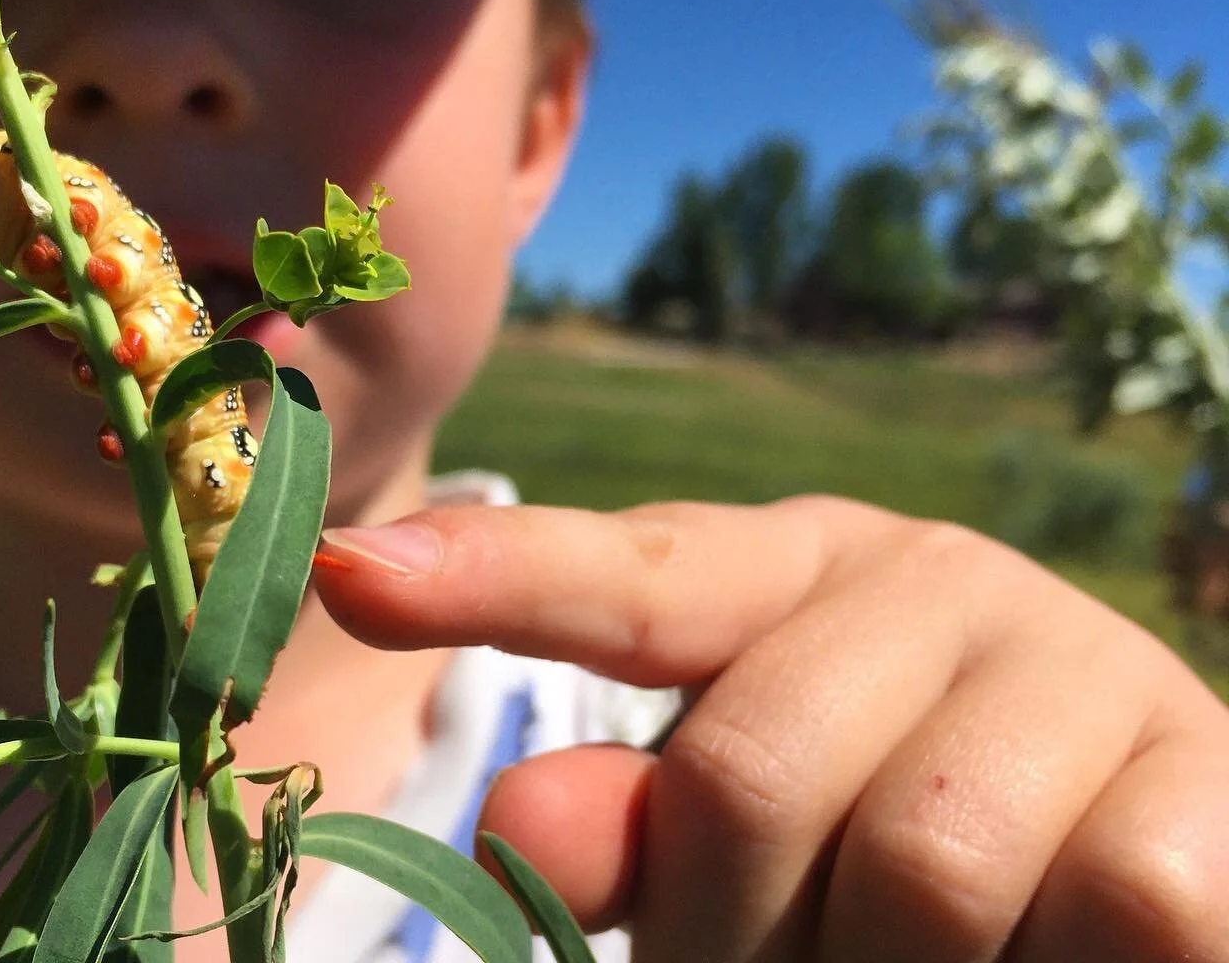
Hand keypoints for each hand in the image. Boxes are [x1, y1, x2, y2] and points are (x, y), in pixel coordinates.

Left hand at [312, 496, 1228, 961]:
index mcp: (793, 572)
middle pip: (752, 773)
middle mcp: (927, 581)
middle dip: (733, 931)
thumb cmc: (920, 828)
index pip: (625, 574)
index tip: (355, 574)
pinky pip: (1108, 908)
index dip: (489, 575)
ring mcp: (1074, 662)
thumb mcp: (771, 821)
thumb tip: (512, 824)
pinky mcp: (1208, 775)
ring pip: (920, 862)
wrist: (1163, 848)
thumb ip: (648, 829)